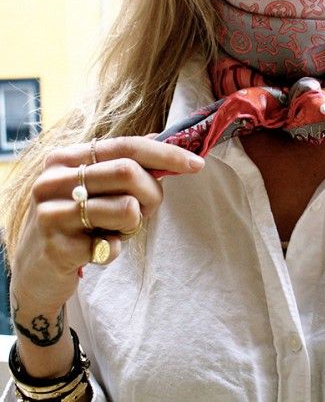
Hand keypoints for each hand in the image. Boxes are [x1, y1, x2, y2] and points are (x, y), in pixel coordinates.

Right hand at [10, 136, 203, 335]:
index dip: (165, 153)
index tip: (197, 163)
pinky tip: (94, 250)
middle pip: (129, 173)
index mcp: (66, 159)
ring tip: (110, 231)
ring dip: (132, 226)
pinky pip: (112, 246)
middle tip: (143, 213)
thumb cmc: (76, 225)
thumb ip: (124, 167)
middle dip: (152, 195)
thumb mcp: (95, 190)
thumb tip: (167, 141)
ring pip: (126, 209)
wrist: (36, 272)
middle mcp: (54, 180)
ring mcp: (52, 214)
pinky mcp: (57, 248)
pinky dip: (114, 250)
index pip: (126, 145)